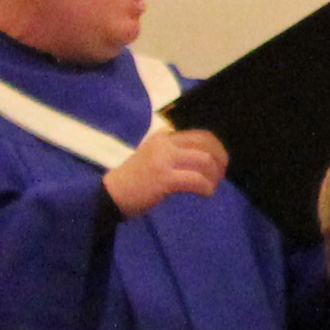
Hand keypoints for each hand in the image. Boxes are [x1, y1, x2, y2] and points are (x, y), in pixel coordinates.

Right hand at [104, 123, 228, 217]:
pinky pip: (196, 180)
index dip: (217, 149)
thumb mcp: (154, 156)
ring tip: (209, 187)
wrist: (109, 194)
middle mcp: (165, 143)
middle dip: (220, 160)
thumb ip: (176, 154)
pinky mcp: (163, 178)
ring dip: (214, 176)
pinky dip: (206, 188)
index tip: (220, 164)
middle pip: (207, 145)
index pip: (201, 135)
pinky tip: (204, 194)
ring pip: (205, 161)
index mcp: (164, 137)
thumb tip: (208, 160)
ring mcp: (163, 159)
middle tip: (219, 176)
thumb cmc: (134, 179)